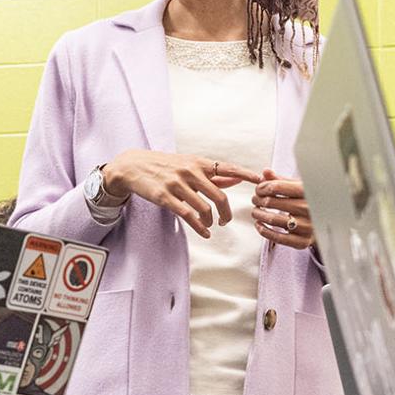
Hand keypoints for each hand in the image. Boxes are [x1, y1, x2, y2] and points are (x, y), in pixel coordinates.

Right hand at [101, 150, 261, 237]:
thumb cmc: (166, 165)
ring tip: (211, 225)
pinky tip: (204, 232)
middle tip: (226, 221)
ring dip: (211, 221)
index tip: (260, 181)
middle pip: (219, 195)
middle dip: (226, 212)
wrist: (134, 166)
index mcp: (199, 163)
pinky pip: (187, 215)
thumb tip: (238, 178)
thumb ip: (214, 174)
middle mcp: (190, 172)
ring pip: (204, 208)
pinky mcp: (165, 197)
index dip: (245, 174)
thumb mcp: (190, 164)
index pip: (227, 168)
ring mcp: (177, 185)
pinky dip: (199, 226)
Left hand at [250, 170, 314, 249]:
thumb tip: (265, 172)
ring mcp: (306, 226)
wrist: (330, 223)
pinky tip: (259, 224)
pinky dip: (263, 231)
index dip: (262, 187)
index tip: (258, 189)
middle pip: (271, 202)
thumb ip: (281, 180)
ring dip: (258, 214)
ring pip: (272, 219)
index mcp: (307, 191)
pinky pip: (277, 237)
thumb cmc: (310, 202)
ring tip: (255, 211)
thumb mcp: (299, 187)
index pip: (276, 187)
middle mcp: (308, 208)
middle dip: (258, 200)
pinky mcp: (302, 241)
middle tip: (255, 200)